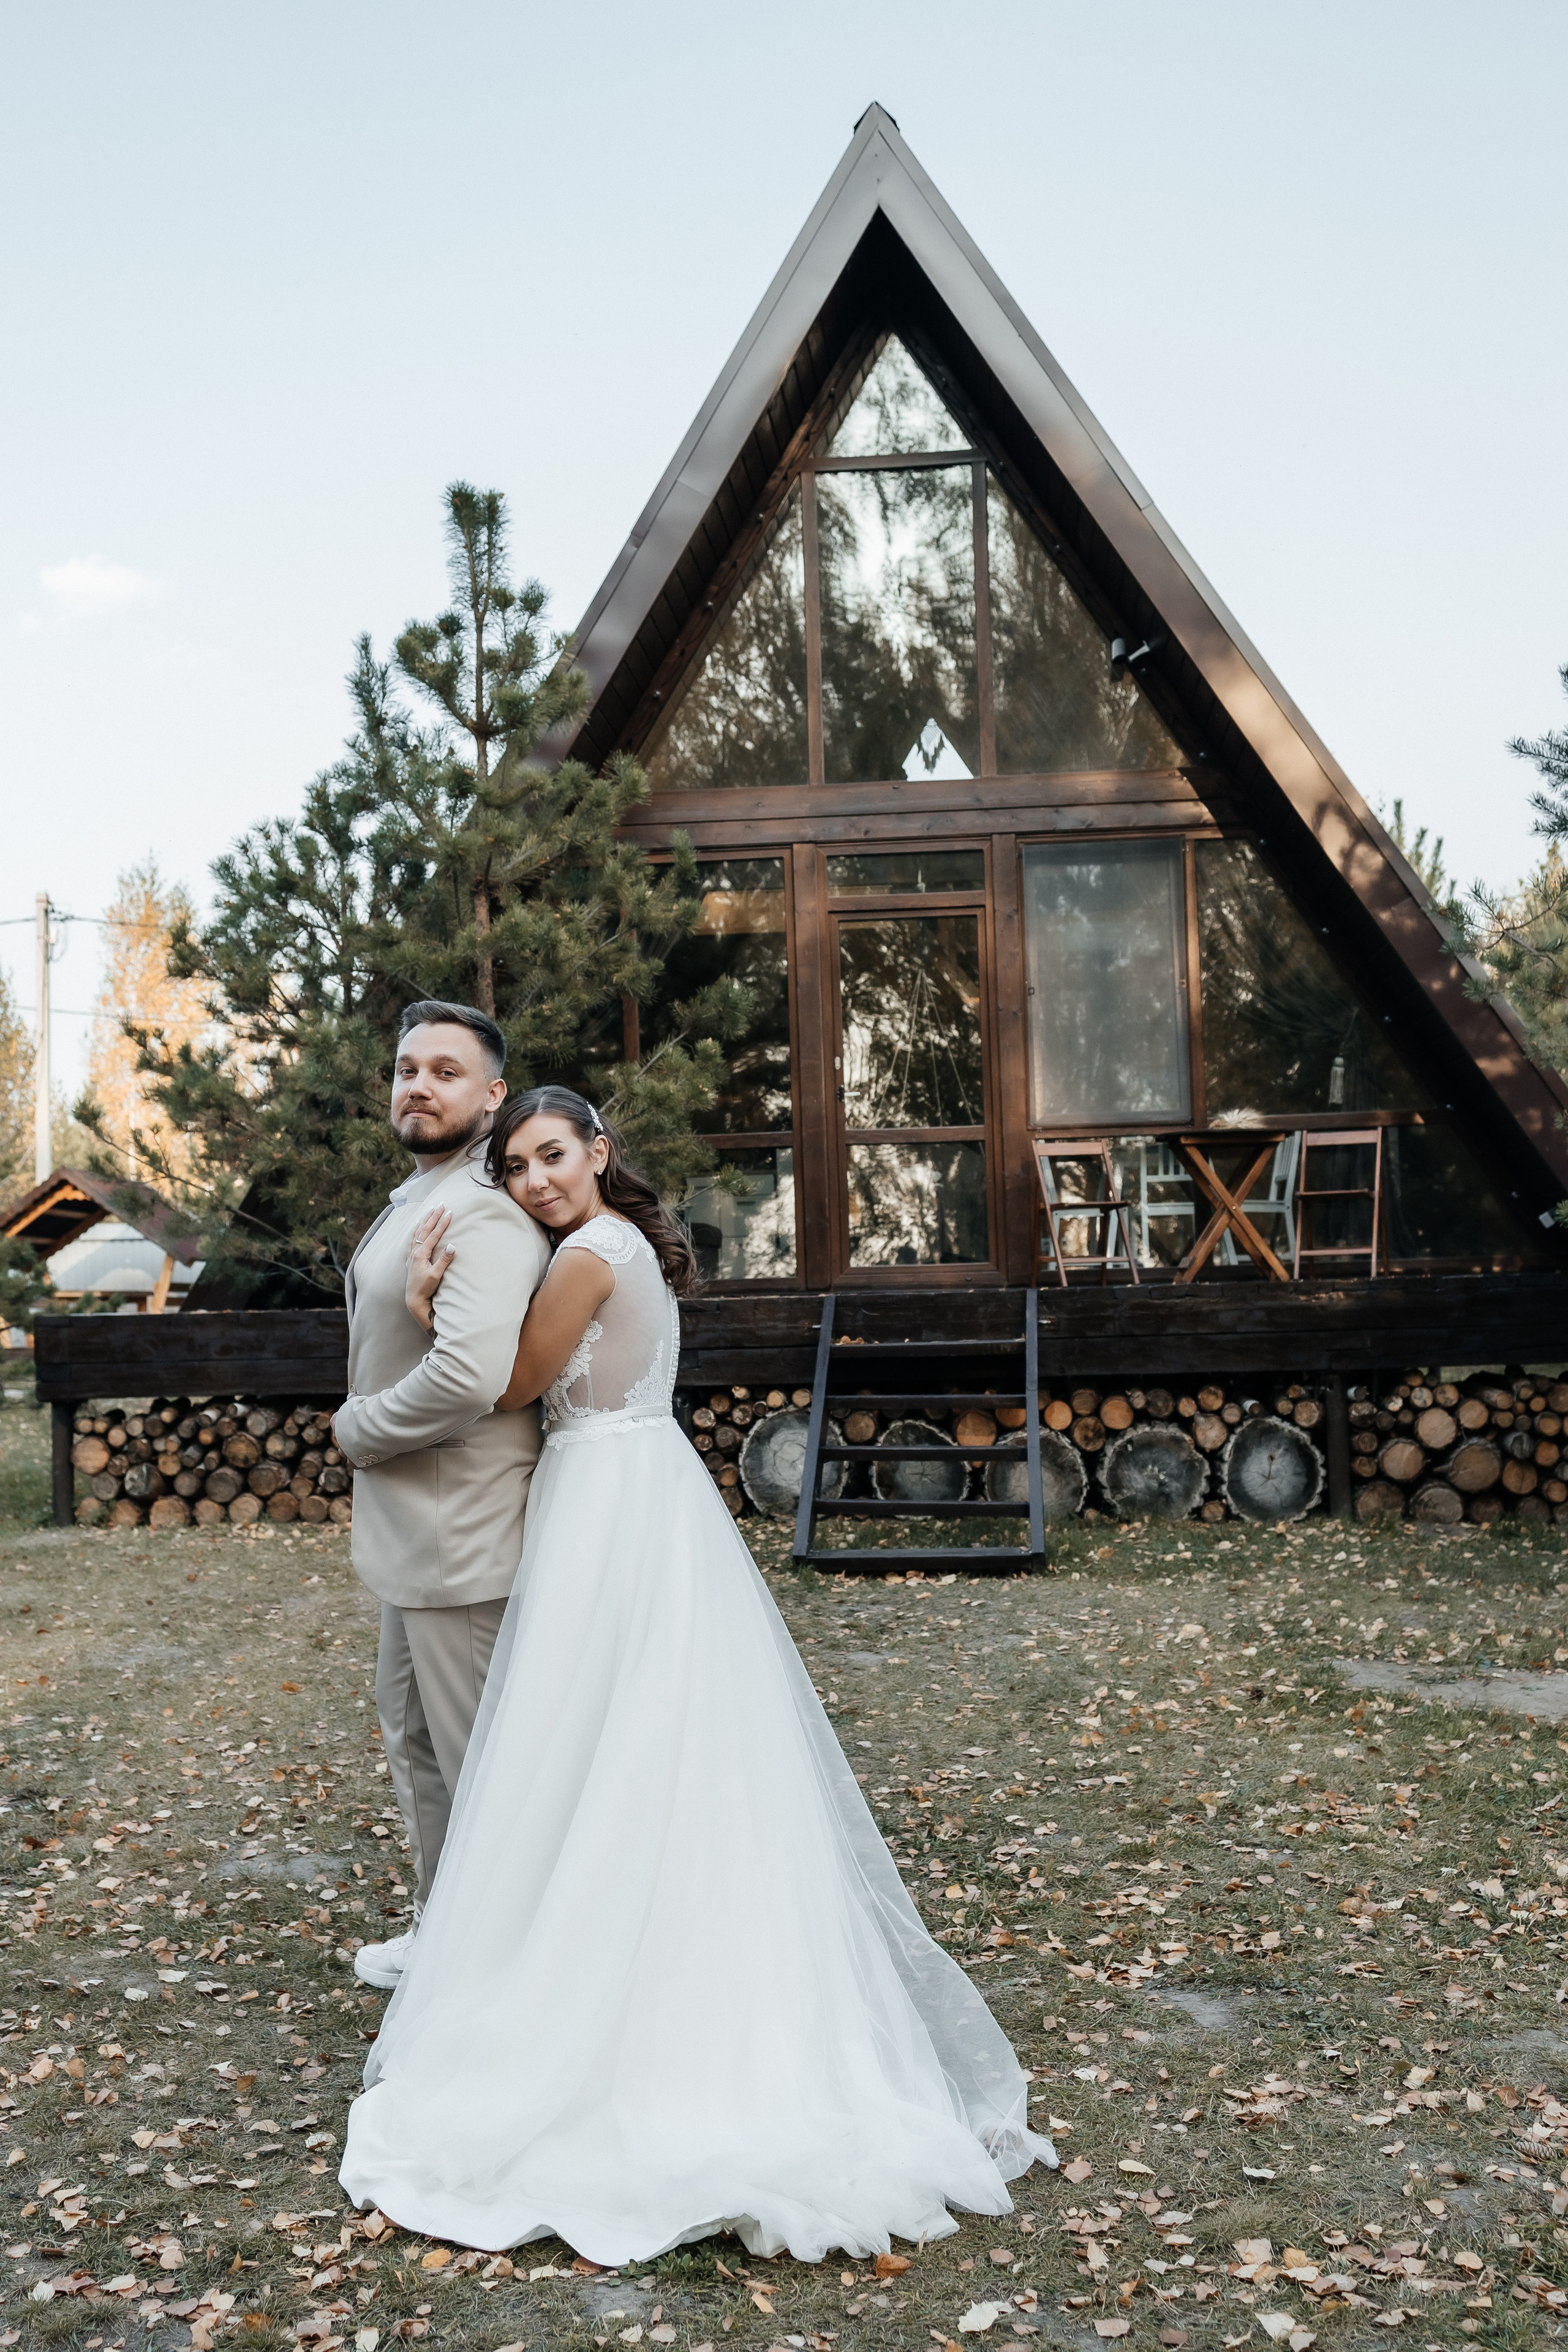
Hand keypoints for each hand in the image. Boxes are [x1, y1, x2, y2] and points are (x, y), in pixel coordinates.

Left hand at [405, 1206, 454, 1331]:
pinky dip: (415, 1231)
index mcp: (421, 1254)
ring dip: (424, 1221)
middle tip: (441, 1205)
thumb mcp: (436, 1275)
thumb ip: (444, 1260)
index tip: (450, 1212)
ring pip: (418, 1233)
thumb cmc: (425, 1288)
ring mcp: (412, 1255)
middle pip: (425, 1230)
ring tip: (429, 1211)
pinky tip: (416, 1227)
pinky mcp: (411, 1260)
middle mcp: (415, 1252)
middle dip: (433, 1217)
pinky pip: (412, 1240)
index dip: (442, 1223)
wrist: (414, 1300)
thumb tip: (452, 1246)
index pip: (434, 1235)